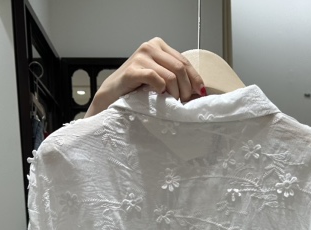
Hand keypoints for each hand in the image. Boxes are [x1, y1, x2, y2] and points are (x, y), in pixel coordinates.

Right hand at [86, 38, 205, 116]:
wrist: (111, 95)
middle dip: (186, 88)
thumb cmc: (136, 88)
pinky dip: (160, 89)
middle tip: (185, 102)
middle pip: (180, 68)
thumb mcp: (159, 78)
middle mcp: (150, 47)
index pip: (184, 61)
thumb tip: (198, 91)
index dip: (194, 79)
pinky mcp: (132, 70)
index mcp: (158, 45)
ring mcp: (140, 57)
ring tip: (173, 102)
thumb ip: (175, 77)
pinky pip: (155, 78)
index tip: (200, 93)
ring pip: (170, 75)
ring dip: (175, 93)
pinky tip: (158, 95)